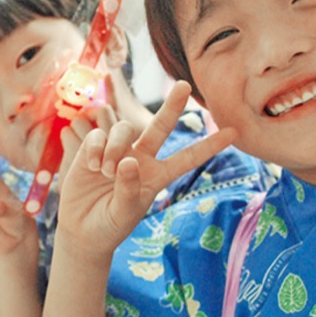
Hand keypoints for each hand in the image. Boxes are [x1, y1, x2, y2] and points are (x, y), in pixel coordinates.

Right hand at [56, 81, 235, 257]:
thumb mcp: (123, 214)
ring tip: (107, 171)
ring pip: (123, 130)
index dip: (209, 145)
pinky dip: (97, 148)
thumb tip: (129, 162)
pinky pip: (99, 135)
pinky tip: (92, 166)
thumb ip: (128, 190)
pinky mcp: (93, 149)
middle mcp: (140, 159)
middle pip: (160, 127)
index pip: (187, 158)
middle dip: (172, 106)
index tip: (234, 132)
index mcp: (157, 176)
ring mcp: (117, 152)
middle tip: (183, 85)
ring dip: (115, 148)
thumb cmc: (109, 226)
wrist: (81, 231)